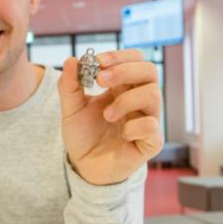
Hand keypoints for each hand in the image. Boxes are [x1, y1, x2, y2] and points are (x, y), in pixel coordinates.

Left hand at [58, 50, 162, 185]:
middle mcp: (139, 100)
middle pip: (149, 70)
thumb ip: (69, 85)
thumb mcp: (70, 108)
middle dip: (124, 70)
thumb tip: (71, 60)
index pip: (135, 59)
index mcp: (123, 87)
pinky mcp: (150, 141)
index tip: (97, 62)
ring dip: (126, 99)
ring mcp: (147, 119)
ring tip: (107, 114)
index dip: (119, 56)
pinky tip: (122, 134)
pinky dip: (134, 126)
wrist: (84, 166)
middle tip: (100, 79)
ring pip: (153, 94)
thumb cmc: (83, 135)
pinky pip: (152, 125)